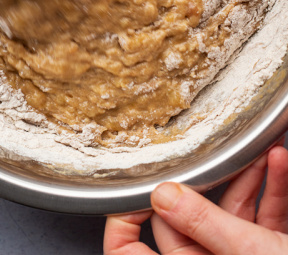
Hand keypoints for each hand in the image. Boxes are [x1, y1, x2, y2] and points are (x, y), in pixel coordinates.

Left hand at [104, 144, 287, 253]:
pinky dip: (271, 193)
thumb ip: (206, 225)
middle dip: (203, 183)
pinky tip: (279, 166)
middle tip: (212, 155)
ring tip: (260, 152)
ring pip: (227, 216)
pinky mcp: (269, 254)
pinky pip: (260, 222)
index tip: (140, 184)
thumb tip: (163, 194)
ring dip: (245, 180)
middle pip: (183, 222)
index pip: (127, 252)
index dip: (124, 218)